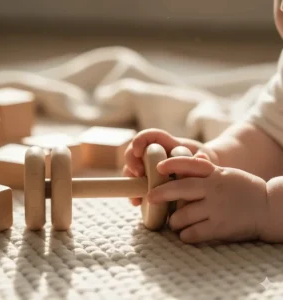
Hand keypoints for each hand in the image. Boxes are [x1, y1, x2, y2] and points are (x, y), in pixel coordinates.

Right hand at [123, 128, 217, 205]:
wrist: (204, 175)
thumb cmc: (204, 164)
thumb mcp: (205, 160)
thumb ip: (203, 159)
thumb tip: (201, 158)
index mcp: (167, 144)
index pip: (150, 136)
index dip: (140, 140)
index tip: (139, 152)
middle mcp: (154, 155)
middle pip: (134, 152)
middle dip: (131, 162)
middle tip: (138, 174)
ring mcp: (149, 169)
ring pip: (131, 169)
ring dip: (130, 180)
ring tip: (136, 194)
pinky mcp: (149, 182)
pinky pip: (136, 185)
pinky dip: (134, 193)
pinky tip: (137, 202)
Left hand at [147, 156, 266, 243]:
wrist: (269, 207)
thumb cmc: (244, 189)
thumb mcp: (226, 173)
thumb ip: (208, 169)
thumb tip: (196, 157)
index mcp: (213, 174)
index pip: (188, 164)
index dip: (171, 164)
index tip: (158, 168)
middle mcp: (212, 189)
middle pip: (178, 189)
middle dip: (160, 194)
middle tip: (150, 198)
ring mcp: (215, 209)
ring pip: (182, 215)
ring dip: (173, 221)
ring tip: (174, 223)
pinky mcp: (219, 227)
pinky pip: (193, 233)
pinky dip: (185, 235)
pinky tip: (185, 234)